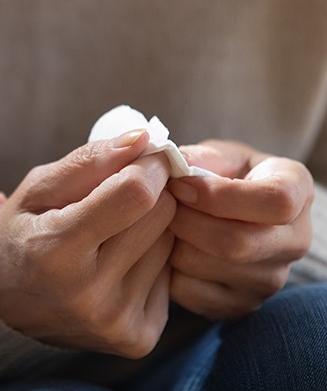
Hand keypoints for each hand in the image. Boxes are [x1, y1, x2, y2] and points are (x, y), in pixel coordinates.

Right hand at [0, 130, 175, 357]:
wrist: (9, 307)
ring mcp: (116, 322)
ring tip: (110, 235)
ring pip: (171, 242)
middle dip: (148, 193)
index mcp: (55, 252)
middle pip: (161, 215)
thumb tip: (144, 139)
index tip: (142, 157)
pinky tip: (117, 264)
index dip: (147, 166)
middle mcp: (89, 295)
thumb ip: (89, 161)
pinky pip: (170, 275)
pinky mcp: (137, 338)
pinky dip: (150, 260)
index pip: (135, 195)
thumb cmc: (20, 237)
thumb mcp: (36, 189)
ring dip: (150, 227)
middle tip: (118, 196)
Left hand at [167, 140, 313, 319]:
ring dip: (173, 243)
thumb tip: (170, 165)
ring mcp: (269, 281)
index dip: (218, 195)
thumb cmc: (220, 176)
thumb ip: (198, 157)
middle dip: (185, 221)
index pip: (276, 202)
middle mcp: (295, 242)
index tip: (180, 185)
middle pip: (237, 243)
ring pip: (206, 268)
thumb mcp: (218, 155)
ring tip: (164, 224)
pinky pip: (189, 292)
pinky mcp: (239, 305)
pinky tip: (167, 249)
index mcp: (298, 191)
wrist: (224, 215)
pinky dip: (166, 271)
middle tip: (162, 205)